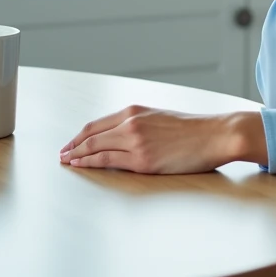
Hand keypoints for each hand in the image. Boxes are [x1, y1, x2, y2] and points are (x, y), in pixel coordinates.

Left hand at [58, 105, 267, 173]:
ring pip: (95, 148)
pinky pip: (107, 162)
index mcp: (136, 110)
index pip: (98, 123)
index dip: (80, 135)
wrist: (214, 134)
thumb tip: (122, 135)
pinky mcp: (142, 160)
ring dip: (77, 156)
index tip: (71, 142)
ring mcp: (135, 142)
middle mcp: (131, 123)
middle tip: (61, 154)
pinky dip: (89, 163)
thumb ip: (140, 123)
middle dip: (72, 145)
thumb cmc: (193, 129)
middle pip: (91, 135)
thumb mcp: (161, 117)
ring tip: (66, 162)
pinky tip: (81, 166)